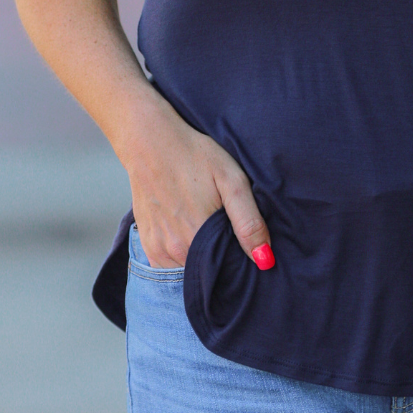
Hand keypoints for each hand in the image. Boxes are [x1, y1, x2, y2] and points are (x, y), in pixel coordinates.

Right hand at [121, 91, 273, 271]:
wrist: (149, 142)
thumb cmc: (194, 155)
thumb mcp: (231, 179)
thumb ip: (249, 222)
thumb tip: (264, 260)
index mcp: (201, 236)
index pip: (230, 270)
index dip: (241, 262)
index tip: (243, 242)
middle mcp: (176, 250)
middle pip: (210, 271)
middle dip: (223, 260)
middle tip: (225, 228)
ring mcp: (158, 250)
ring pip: (191, 270)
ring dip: (202, 258)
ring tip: (207, 228)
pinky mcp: (148, 246)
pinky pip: (171, 266)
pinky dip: (183, 256)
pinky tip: (189, 232)